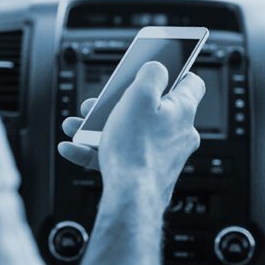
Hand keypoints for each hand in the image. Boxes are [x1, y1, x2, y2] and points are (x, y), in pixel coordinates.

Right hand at [58, 63, 205, 202]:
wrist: (130, 197)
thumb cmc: (137, 148)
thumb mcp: (140, 95)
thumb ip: (151, 73)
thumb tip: (158, 68)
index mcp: (182, 110)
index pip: (190, 82)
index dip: (175, 70)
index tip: (158, 67)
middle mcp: (177, 133)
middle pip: (149, 108)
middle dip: (118, 103)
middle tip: (100, 102)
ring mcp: (161, 155)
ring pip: (130, 131)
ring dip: (100, 126)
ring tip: (79, 126)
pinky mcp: (145, 172)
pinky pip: (119, 155)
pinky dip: (96, 150)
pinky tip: (74, 147)